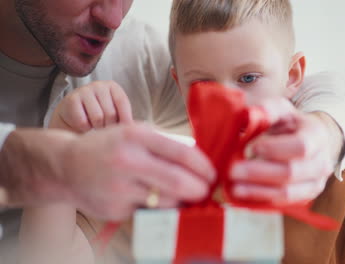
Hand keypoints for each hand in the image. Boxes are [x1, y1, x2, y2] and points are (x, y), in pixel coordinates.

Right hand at [49, 80, 132, 131]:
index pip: (123, 102)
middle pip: (111, 113)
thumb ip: (124, 117)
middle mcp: (99, 85)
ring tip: (94, 125)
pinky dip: (84, 128)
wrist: (71, 115)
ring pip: (98, 118)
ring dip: (97, 127)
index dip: (125, 119)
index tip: (124, 130)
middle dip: (109, 126)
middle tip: (105, 127)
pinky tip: (83, 124)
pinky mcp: (71, 100)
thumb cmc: (98, 115)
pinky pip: (83, 122)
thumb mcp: (113, 112)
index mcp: (113, 87)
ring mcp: (84, 91)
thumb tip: (135, 127)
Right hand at [61, 123, 215, 219]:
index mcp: (136, 136)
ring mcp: (120, 188)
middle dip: (199, 189)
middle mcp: (128, 161)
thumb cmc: (108, 147)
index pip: (181, 153)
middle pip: (178, 181)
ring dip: (181, 200)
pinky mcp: (115, 209)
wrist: (66, 167)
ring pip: (166, 200)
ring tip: (183, 194)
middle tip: (205, 190)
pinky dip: (157, 207)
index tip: (212, 174)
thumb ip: (163, 143)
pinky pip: (148, 211)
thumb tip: (198, 161)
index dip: (203, 166)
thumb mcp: (133, 132)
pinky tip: (152, 198)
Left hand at [230, 98, 343, 202]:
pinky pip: (281, 203)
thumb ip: (268, 110)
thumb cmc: (291, 124)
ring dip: (257, 191)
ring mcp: (315, 184)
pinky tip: (240, 197)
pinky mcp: (304, 198)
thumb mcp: (282, 110)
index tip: (251, 147)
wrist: (310, 143)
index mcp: (317, 136)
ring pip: (286, 192)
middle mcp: (321, 163)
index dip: (275, 149)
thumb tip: (250, 114)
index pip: (301, 146)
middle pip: (291, 172)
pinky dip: (260, 201)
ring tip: (232, 187)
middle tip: (232, 170)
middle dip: (259, 172)